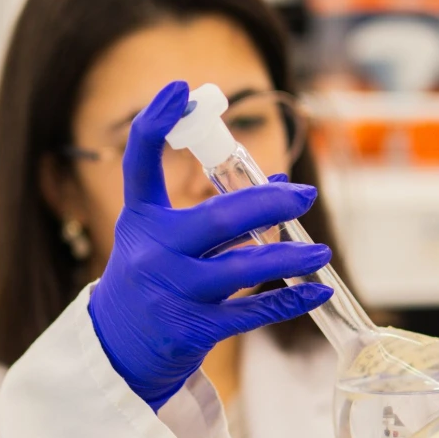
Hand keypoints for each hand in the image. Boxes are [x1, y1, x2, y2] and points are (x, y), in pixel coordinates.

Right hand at [88, 81, 332, 410]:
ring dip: (288, 257)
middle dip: (268, 204)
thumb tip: (285, 184)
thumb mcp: (165, 238)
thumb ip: (216, 210)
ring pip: (242, 268)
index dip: (156, 122)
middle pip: (217, 218)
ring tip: (319, 251)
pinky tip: (315, 290)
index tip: (181, 89)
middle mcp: (152, 252)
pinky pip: (251, 312)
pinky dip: (289, 300)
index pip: (139, 162)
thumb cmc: (150, 278)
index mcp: (140, 220)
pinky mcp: (192, 329)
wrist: (118, 348)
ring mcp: (172, 292)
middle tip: (306, 195)